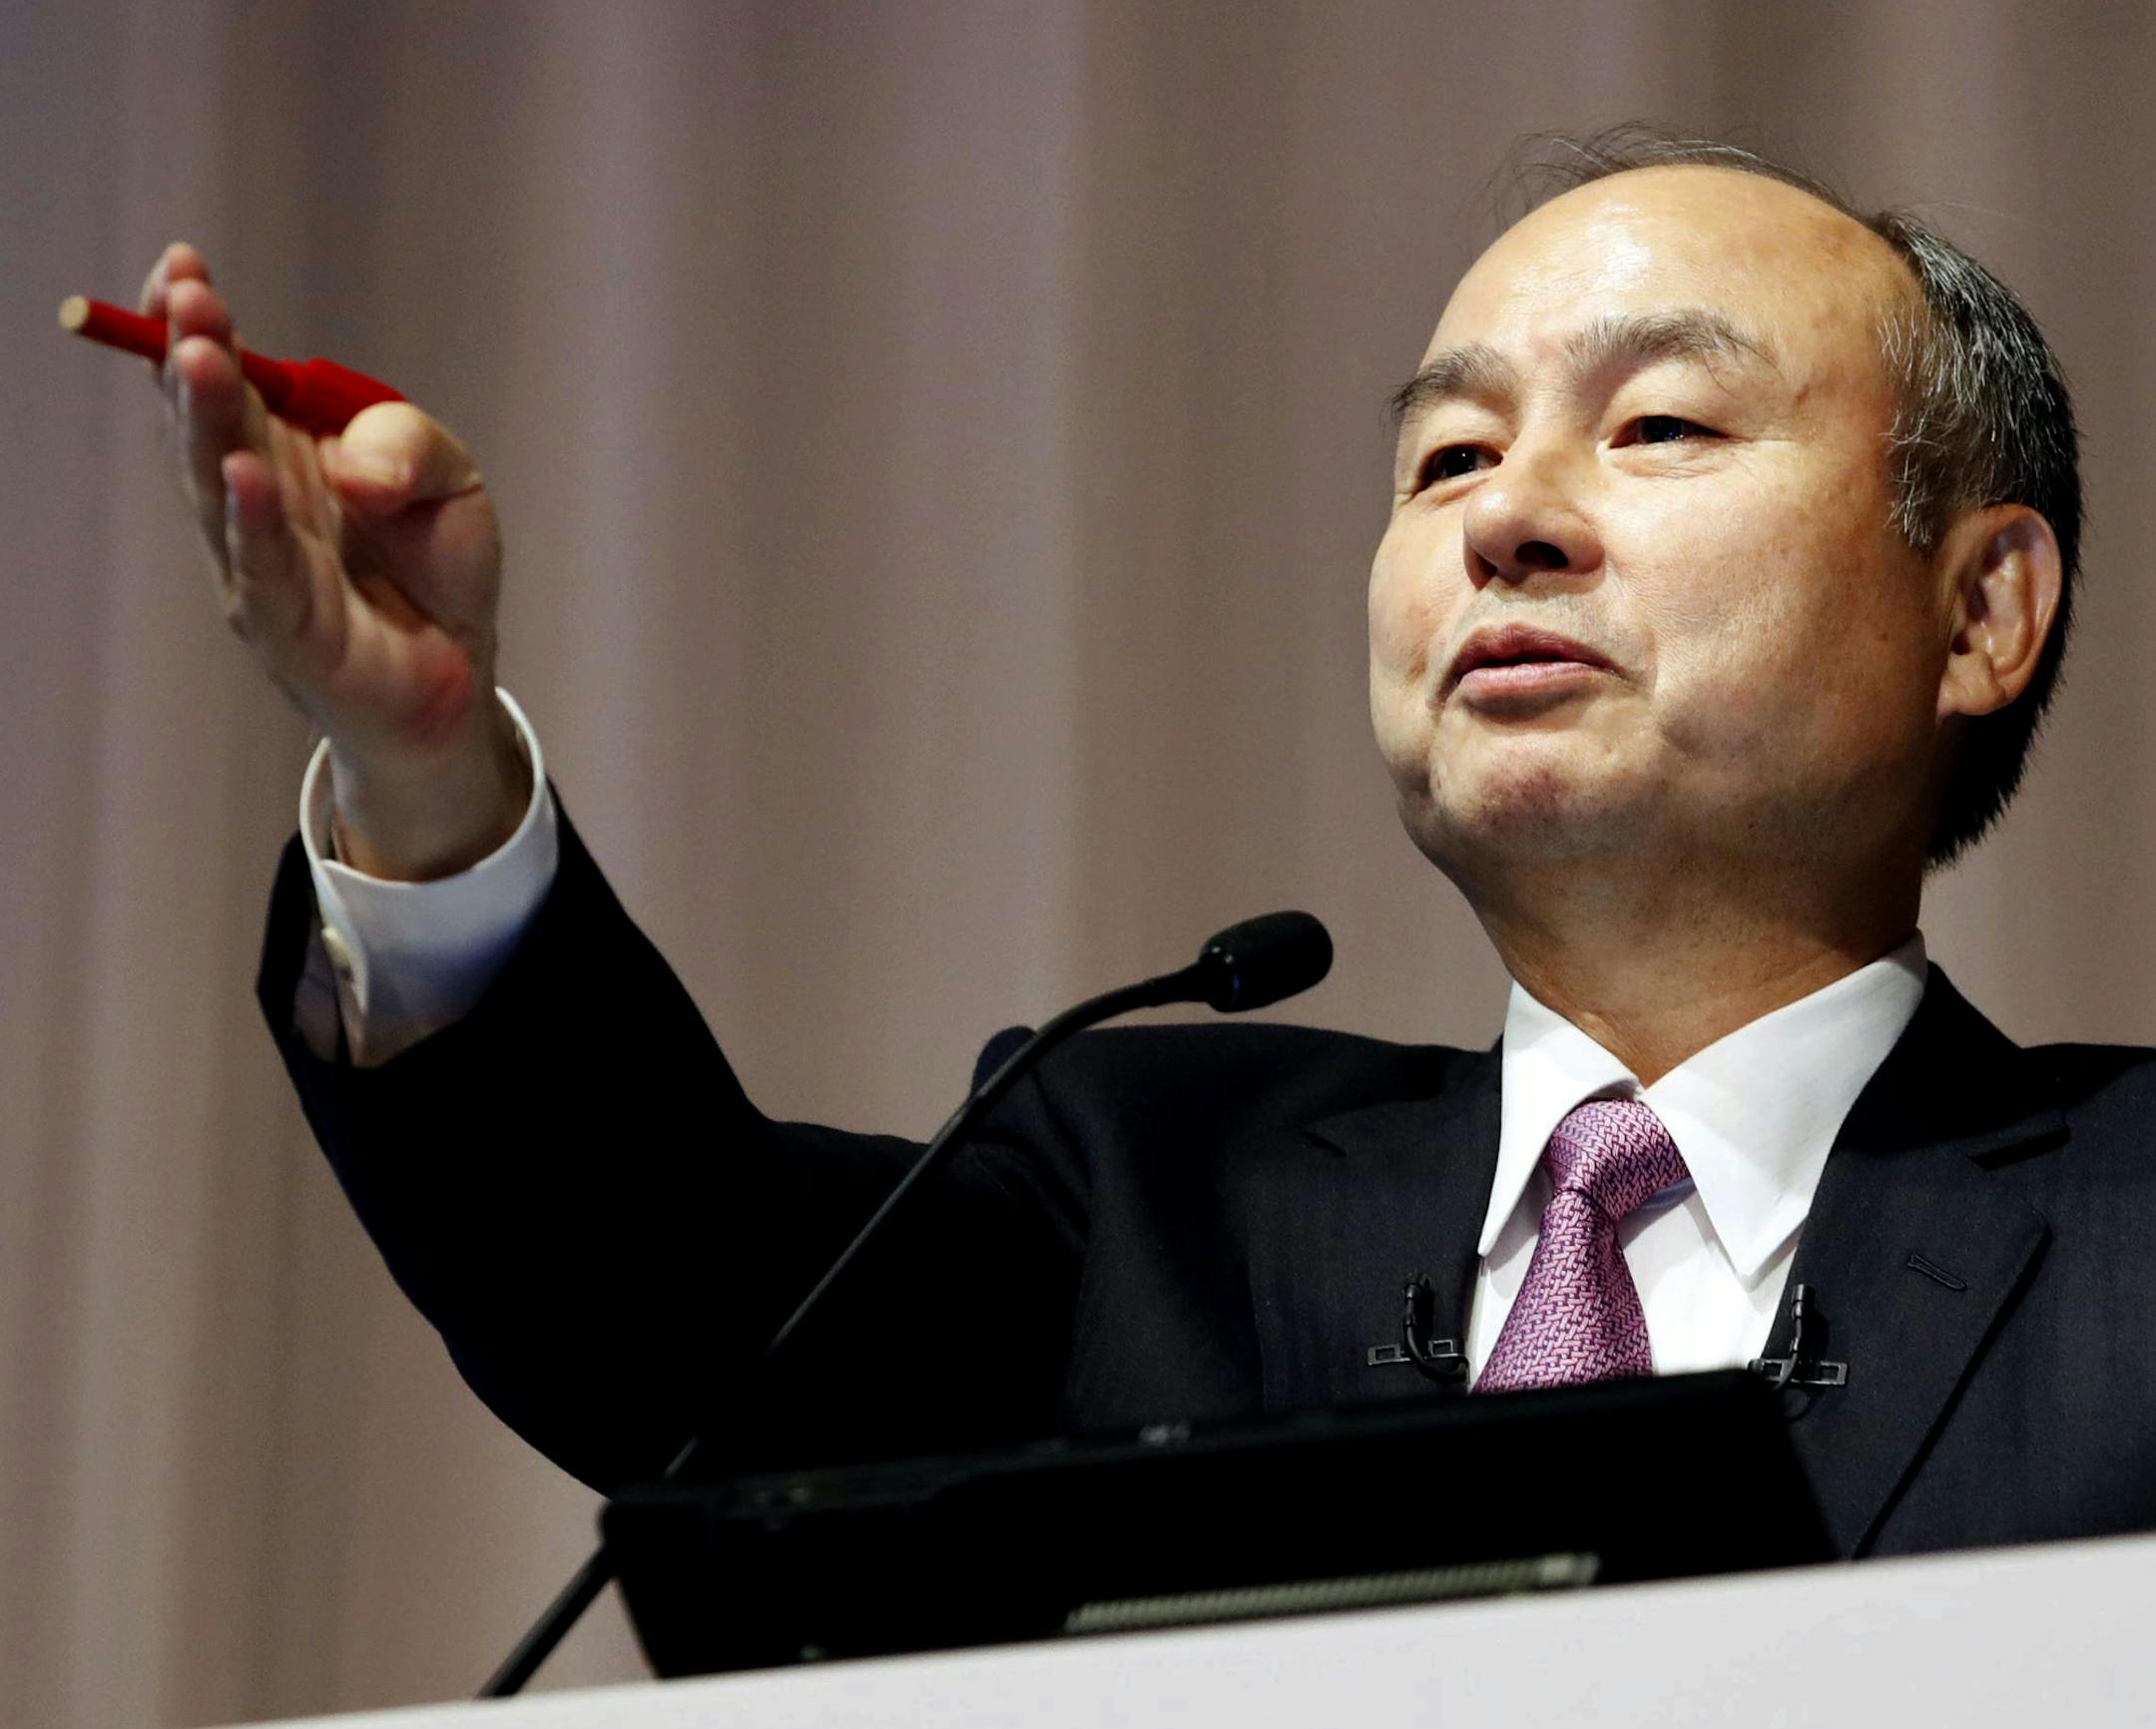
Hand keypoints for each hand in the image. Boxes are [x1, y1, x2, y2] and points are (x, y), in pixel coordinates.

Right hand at [145, 242, 528, 877]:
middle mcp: (255, 502)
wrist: (461, 676)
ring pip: (221, 485)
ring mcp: (259, 566)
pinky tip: (243, 473)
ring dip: (208, 419)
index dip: (196, 325)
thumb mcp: (448, 478)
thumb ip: (408, 446)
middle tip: (188, 296)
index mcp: (281, 451)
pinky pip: (264, 570)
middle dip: (195, 354)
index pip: (224, 378)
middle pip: (210, 420)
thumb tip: (352, 470)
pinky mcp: (287, 630)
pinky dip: (252, 522)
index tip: (184, 268)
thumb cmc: (437, 566)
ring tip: (201, 358)